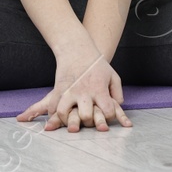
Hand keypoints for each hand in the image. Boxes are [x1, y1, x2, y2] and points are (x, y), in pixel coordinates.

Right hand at [17, 46, 132, 132]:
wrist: (77, 49)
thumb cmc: (97, 64)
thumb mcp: (112, 76)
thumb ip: (117, 93)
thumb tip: (117, 106)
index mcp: (99, 89)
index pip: (108, 111)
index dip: (110, 116)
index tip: (107, 114)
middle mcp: (84, 92)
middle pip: (86, 116)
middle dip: (88, 122)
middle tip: (88, 119)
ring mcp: (69, 91)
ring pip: (64, 112)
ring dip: (67, 121)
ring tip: (70, 122)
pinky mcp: (59, 88)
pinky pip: (53, 105)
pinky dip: (53, 113)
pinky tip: (57, 116)